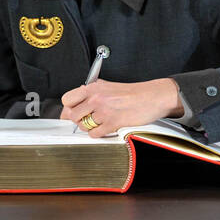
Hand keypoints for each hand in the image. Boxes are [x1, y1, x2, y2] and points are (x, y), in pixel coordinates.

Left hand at [59, 78, 182, 137]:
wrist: (152, 97)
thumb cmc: (133, 93)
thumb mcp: (108, 86)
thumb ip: (91, 92)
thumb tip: (77, 101)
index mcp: (93, 87)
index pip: (67, 99)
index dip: (68, 107)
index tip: (71, 111)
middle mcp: (96, 98)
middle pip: (72, 115)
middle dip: (78, 119)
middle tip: (86, 118)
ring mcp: (103, 111)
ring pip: (83, 126)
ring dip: (89, 127)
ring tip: (99, 122)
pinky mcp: (112, 123)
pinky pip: (94, 134)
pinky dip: (98, 134)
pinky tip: (105, 128)